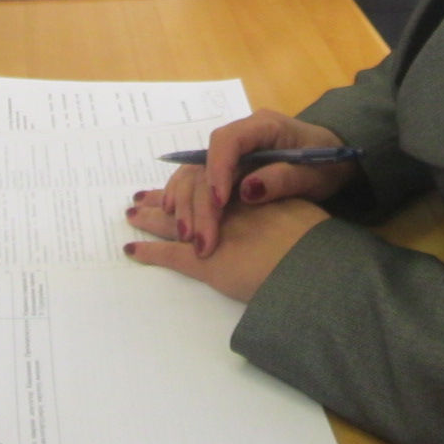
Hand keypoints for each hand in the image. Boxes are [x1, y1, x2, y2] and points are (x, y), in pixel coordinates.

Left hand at [124, 196, 329, 303]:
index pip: (207, 179)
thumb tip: (257, 189)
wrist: (312, 264)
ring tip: (131, 216)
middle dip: (162, 199)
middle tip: (140, 200)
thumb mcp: (295, 205)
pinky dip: (148, 251)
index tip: (177, 186)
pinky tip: (132, 249)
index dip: (190, 182)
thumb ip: (273, 194)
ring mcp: (211, 231)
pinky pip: (168, 253)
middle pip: (185, 194)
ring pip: (171, 221)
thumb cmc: (310, 238)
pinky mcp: (204, 258)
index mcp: (244, 189)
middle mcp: (223, 205)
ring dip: (149, 218)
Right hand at [137, 111, 354, 258]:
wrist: (336, 158)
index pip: (228, 141)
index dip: (218, 170)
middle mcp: (241, 134)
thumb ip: (283, 179)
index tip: (219, 203)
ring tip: (184, 235)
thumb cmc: (328, 164)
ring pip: (195, 171)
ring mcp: (232, 150)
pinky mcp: (227, 167)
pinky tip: (174, 216)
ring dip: (186, 202)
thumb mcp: (314, 175)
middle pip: (206, 161)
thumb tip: (247, 190)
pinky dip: (185, 196)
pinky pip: (197, 177)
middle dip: (199, 200)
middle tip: (199, 238)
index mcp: (264, 126)